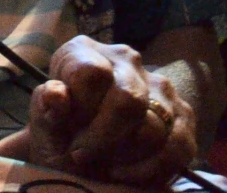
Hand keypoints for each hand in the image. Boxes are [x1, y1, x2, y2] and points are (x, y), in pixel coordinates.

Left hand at [26, 36, 196, 186]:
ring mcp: (159, 85)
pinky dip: (152, 168)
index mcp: (84, 51)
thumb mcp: (44, 126)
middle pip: (128, 100)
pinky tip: (127, 174)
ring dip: (127, 155)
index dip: (82, 111)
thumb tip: (57, 94)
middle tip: (85, 157)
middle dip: (105, 139)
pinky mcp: (182, 115)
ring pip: (154, 126)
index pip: (92, 74)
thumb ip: (45, 109)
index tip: (71, 136)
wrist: (87, 156)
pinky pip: (179, 145)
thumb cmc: (61, 136)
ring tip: (104, 163)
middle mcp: (125, 60)